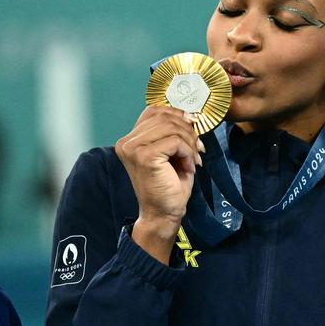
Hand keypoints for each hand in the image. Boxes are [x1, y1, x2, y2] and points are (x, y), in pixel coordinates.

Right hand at [114, 107, 203, 260]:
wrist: (163, 214)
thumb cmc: (169, 186)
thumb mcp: (170, 153)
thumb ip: (172, 132)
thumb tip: (189, 115)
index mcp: (130, 140)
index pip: (154, 110)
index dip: (177, 114)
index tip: (192, 128)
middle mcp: (127, 142)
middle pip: (164, 116)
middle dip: (187, 130)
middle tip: (197, 147)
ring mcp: (133, 149)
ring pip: (172, 127)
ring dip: (189, 142)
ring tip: (193, 158)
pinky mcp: (144, 157)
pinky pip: (175, 141)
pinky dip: (188, 152)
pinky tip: (189, 166)